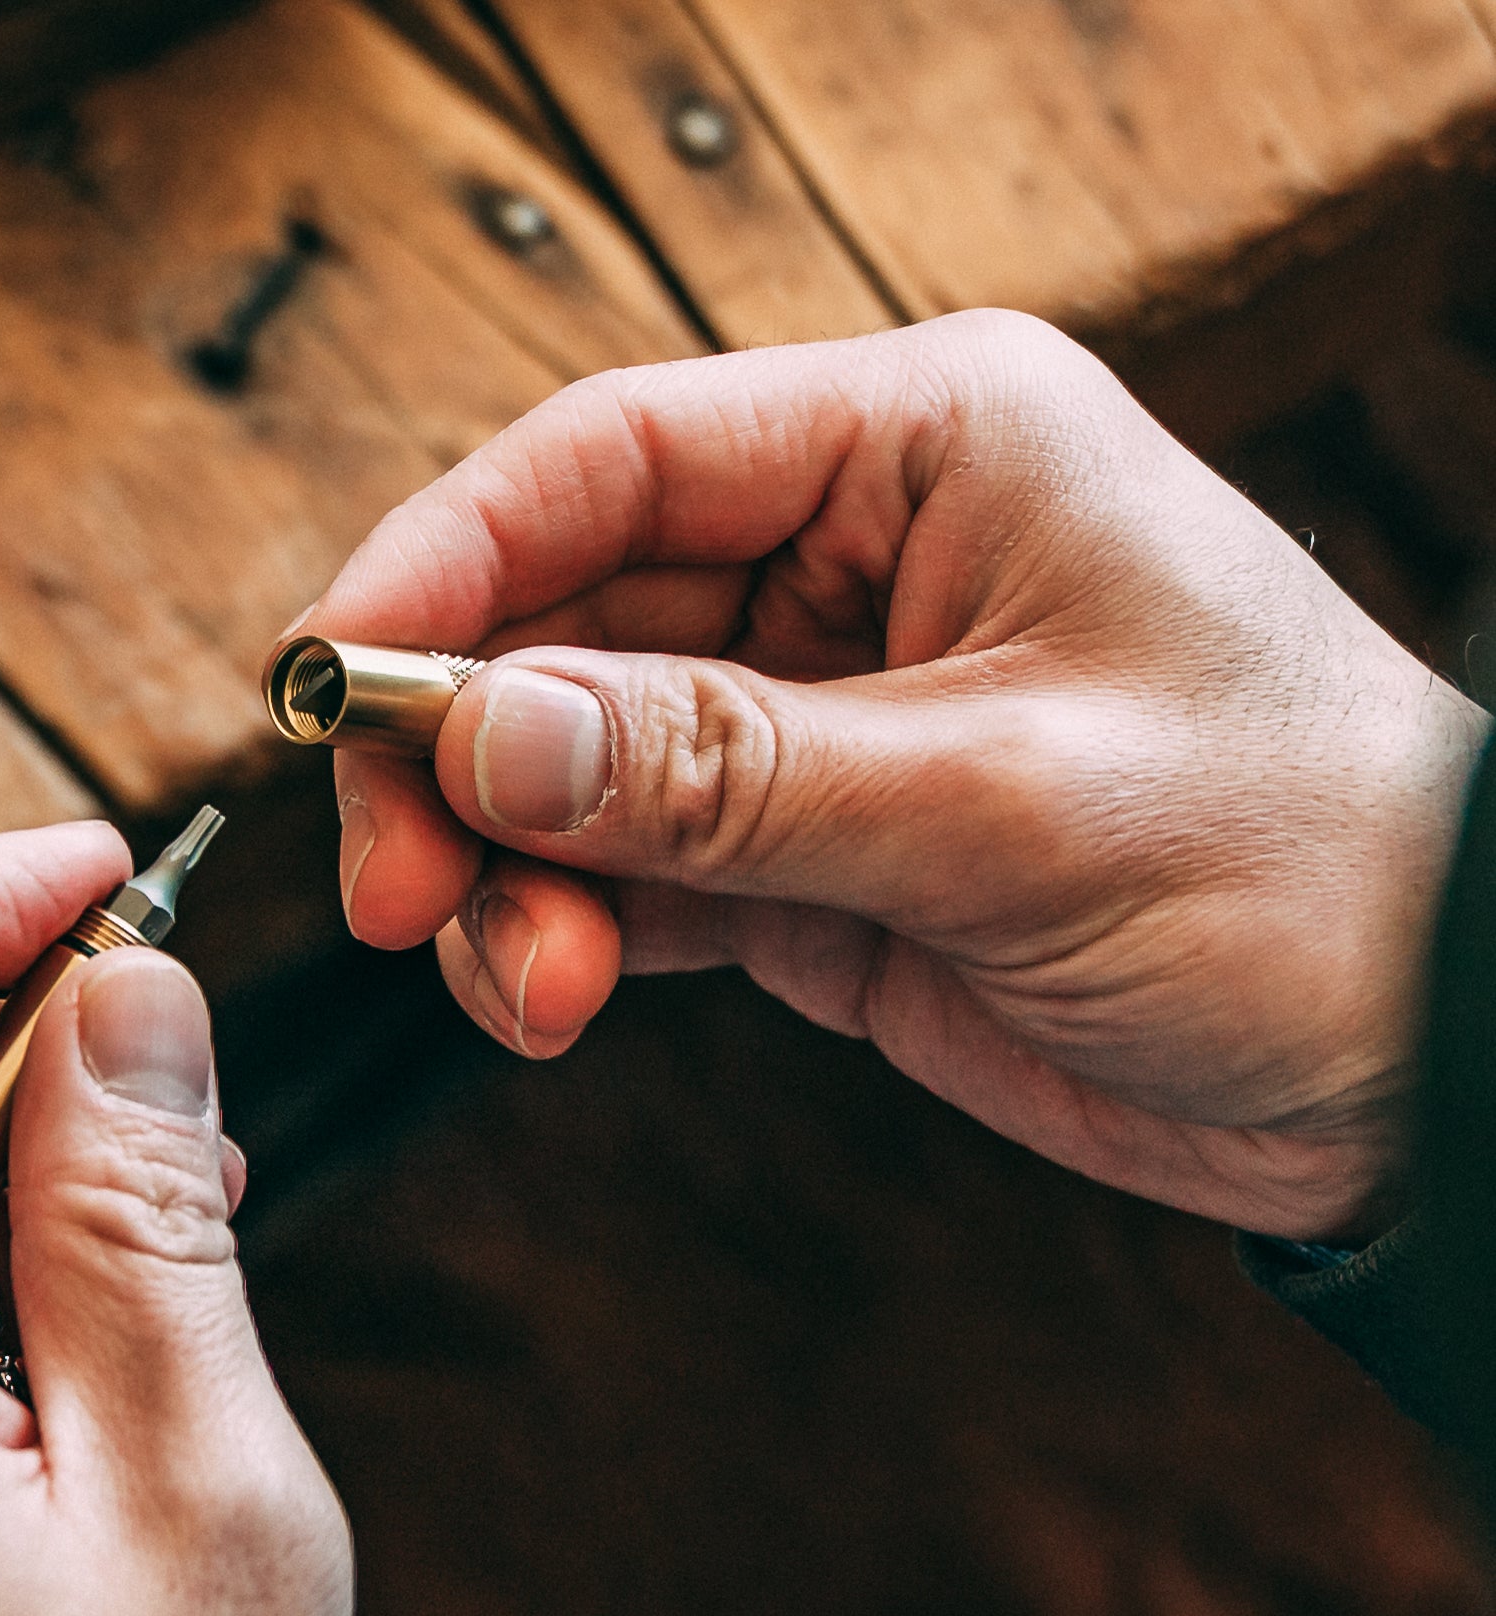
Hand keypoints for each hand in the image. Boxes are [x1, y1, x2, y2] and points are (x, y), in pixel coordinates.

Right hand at [305, 311, 1489, 1240]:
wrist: (1422, 1065)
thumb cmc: (1303, 864)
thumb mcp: (1003, 802)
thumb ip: (726, 769)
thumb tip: (479, 735)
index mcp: (920, 448)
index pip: (613, 459)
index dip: (445, 559)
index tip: (331, 676)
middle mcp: (846, 560)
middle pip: (557, 620)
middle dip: (459, 756)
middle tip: (399, 884)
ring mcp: (815, 715)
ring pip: (568, 764)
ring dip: (505, 872)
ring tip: (525, 984)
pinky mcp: (805, 854)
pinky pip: (626, 875)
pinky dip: (564, 935)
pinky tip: (557, 995)